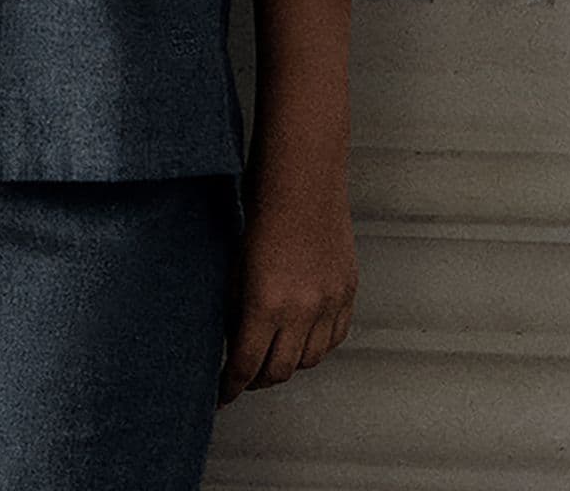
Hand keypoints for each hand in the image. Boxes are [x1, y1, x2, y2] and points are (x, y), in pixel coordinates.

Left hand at [217, 155, 356, 404]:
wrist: (301, 174)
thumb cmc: (258, 205)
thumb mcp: (232, 261)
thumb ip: (232, 305)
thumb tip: (230, 338)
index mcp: (264, 303)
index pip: (246, 365)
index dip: (230, 387)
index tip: (220, 396)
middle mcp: (301, 310)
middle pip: (280, 371)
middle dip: (258, 380)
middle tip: (243, 377)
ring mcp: (329, 302)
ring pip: (310, 359)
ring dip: (289, 363)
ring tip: (271, 356)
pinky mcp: (348, 290)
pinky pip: (335, 336)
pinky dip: (318, 344)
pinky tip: (302, 337)